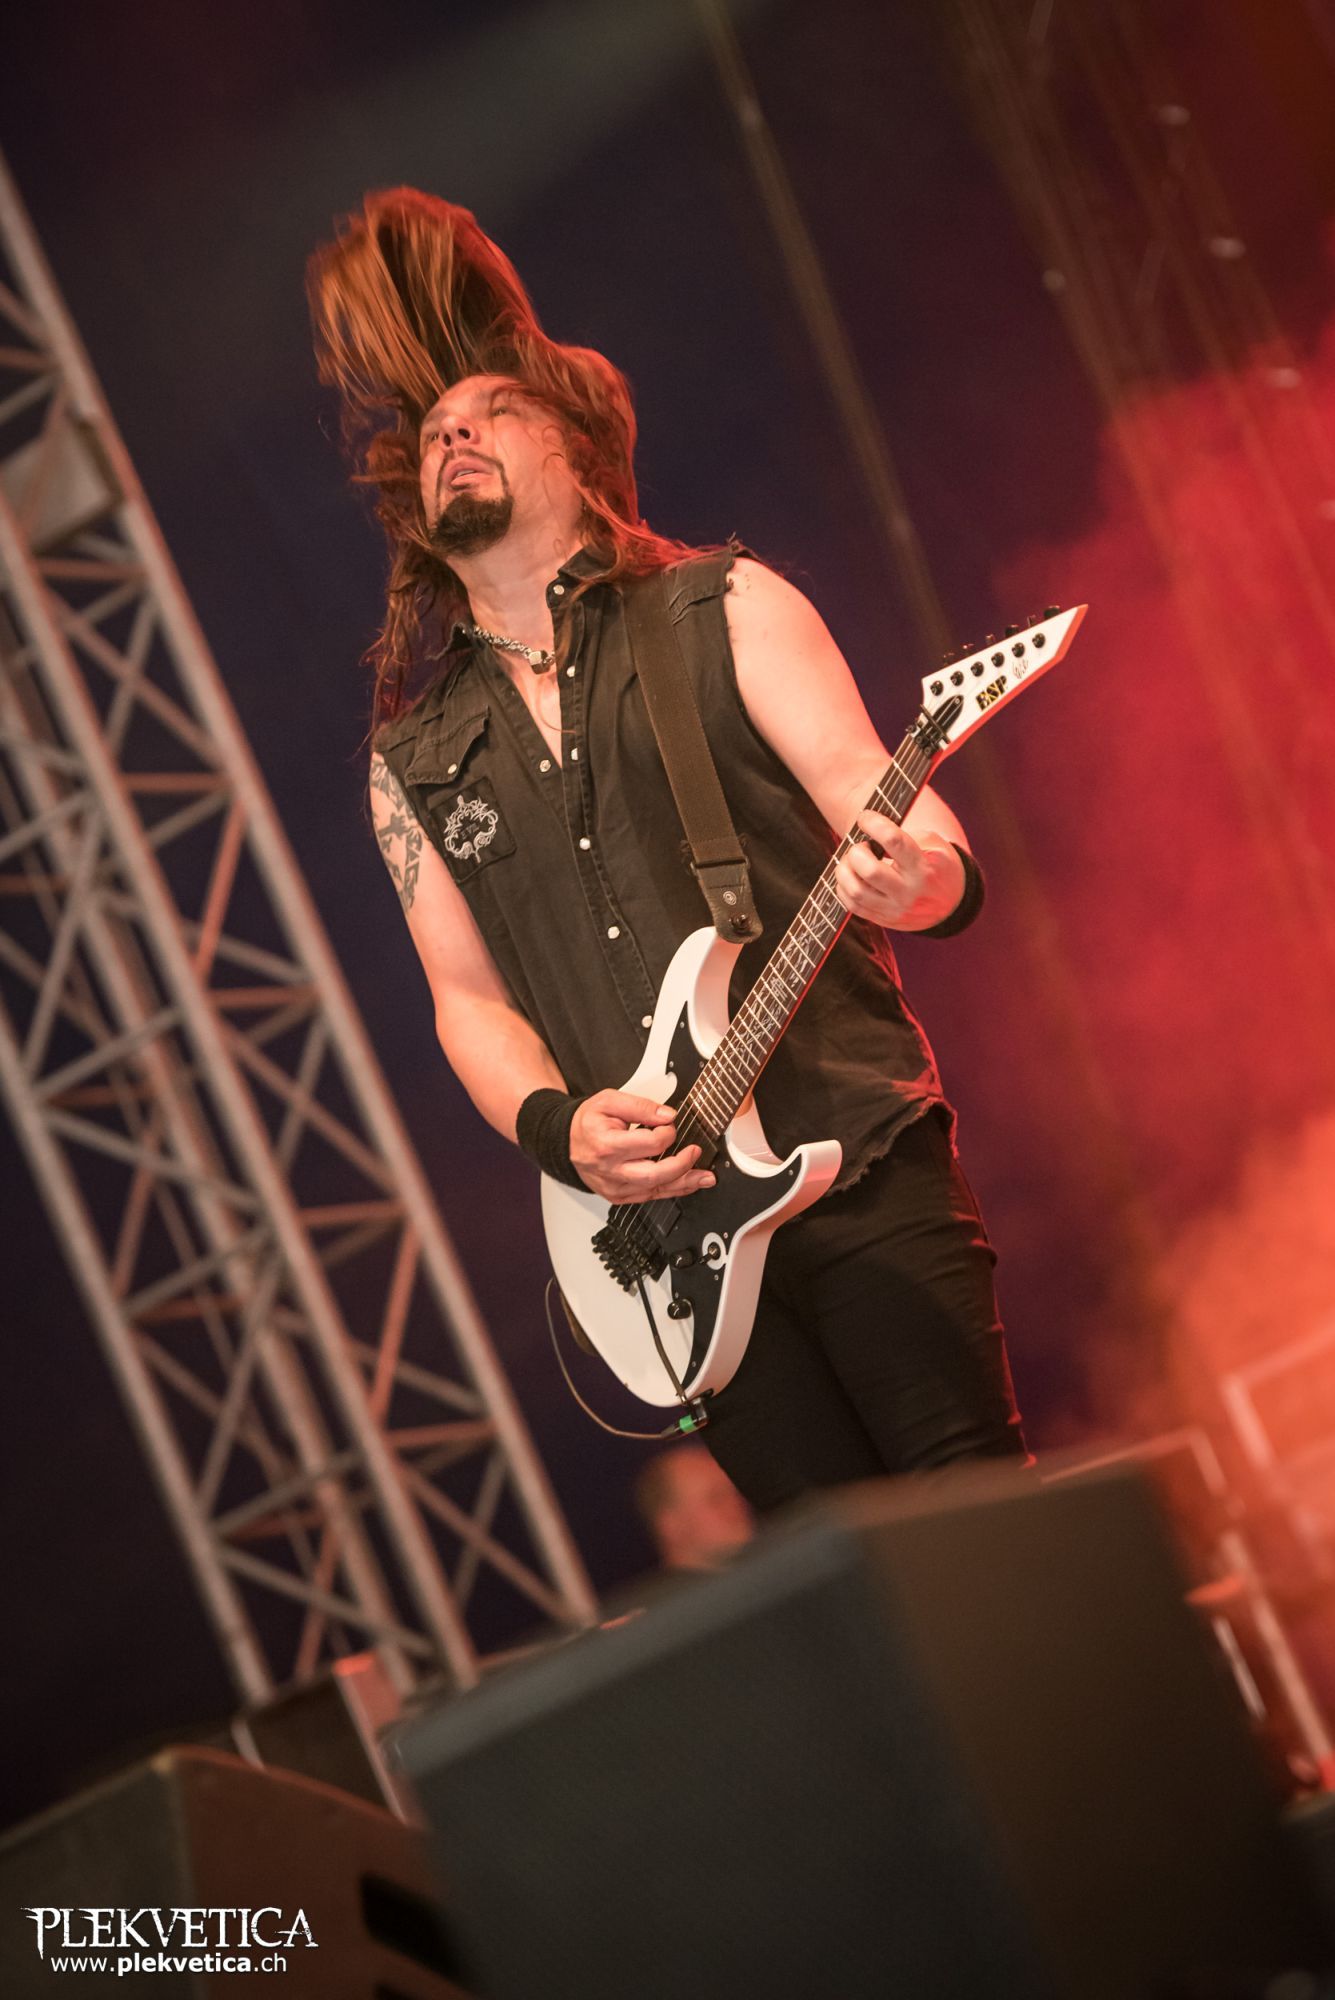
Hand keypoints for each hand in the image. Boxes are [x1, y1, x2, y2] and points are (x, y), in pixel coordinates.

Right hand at [570, 1091, 715, 1204]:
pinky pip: (649, 1197)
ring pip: (654, 1190)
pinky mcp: (618, 1196)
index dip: (667, 1133)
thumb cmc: (587, 1122)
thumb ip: (641, 1106)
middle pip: (653, 1175)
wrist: (566, 1142)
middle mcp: (610, 1170)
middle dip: (682, 1165)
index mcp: (606, 1144)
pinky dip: (671, 1190)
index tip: (670, 1124)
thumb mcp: (609, 1101)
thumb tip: (668, 1115)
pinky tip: (686, 1184)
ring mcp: (614, 1187)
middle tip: (696, 1153)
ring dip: (684, 1184)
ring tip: (705, 1177)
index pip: (648, 1143)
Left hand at [834, 812, 960, 928]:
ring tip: (853, 861)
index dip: (873, 823)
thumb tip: (869, 826)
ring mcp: (895, 909)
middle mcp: (909, 891)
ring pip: (856, 890)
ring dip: (845, 870)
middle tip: (862, 846)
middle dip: (857, 851)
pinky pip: (852, 905)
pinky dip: (844, 887)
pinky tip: (851, 876)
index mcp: (923, 867)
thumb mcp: (933, 844)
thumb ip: (904, 835)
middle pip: (869, 870)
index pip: (893, 841)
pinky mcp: (883, 920)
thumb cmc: (937, 865)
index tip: (865, 817)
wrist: (951, 903)